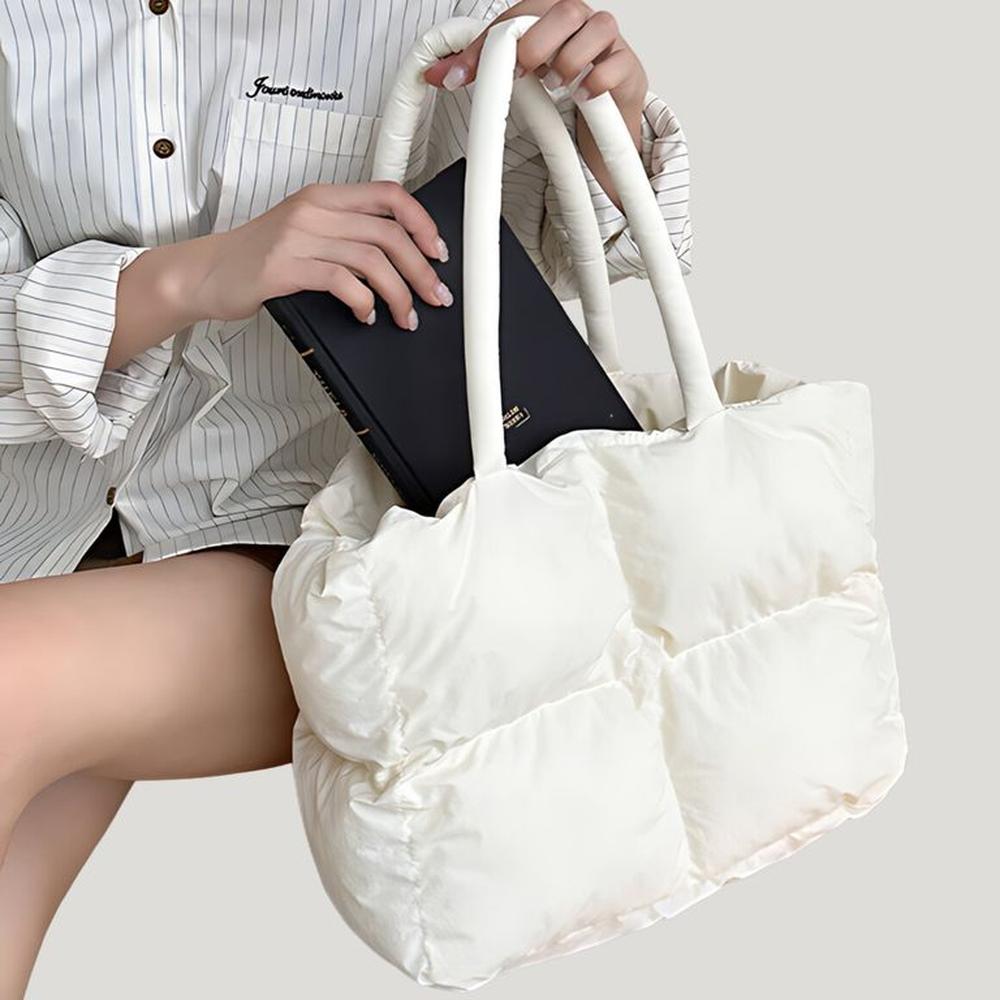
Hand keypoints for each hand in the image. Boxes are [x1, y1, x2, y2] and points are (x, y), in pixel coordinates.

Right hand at [197, 181, 453, 329]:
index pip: (389, 195)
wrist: (205, 273)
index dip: (422, 223)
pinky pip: (342, 282)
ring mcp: (298, 237)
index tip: (438, 252)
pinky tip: (366, 314)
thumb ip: (345, 236)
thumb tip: (399, 260)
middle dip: (421, 270)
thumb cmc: (257, 258)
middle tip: (436, 296)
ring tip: (406, 316)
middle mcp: (314, 211)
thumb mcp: (305, 233)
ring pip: (373, 259)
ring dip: (400, 294)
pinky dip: (364, 302)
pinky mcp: (285, 267)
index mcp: (323, 197)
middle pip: (389, 233)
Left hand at [424, 0, 647, 147]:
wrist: (604, 110)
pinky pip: (617, 63)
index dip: (489, 43)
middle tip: (523, 72)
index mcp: (548, 16)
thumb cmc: (560, 81)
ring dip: (570, 60)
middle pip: (563, 9)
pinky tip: (582, 95)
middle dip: (538, 42)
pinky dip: (598, 80)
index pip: (517, 15)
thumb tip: (435, 75)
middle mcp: (579, 21)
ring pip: (597, 27)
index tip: (464, 75)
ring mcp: (607, 41)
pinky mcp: (627, 66)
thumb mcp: (517, 75)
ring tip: (555, 85)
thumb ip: (479, 72)